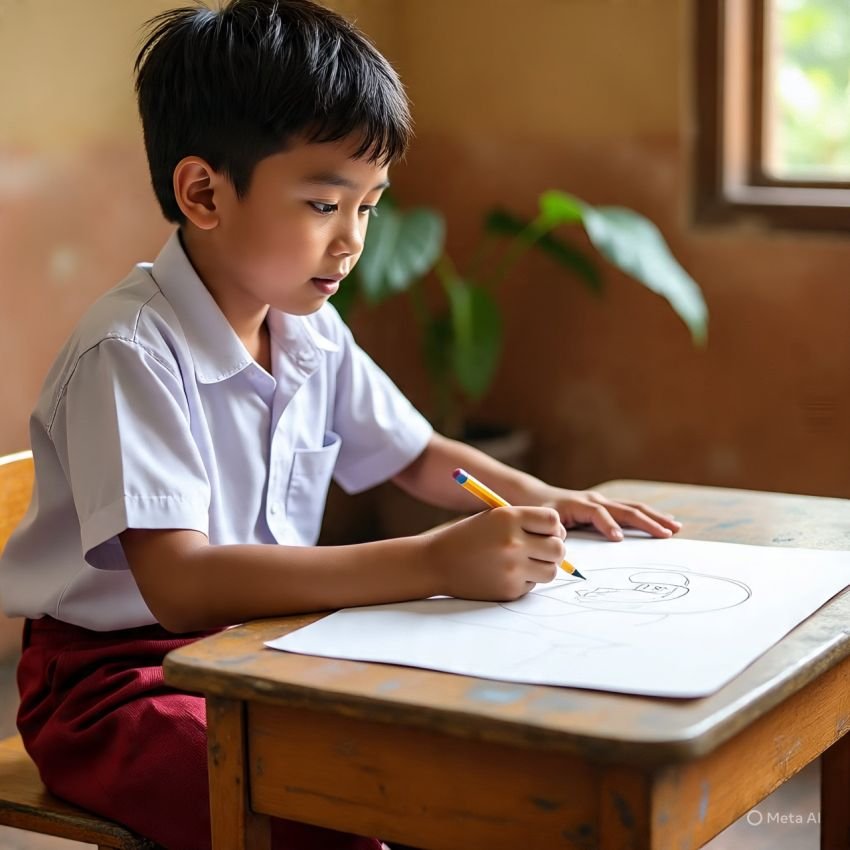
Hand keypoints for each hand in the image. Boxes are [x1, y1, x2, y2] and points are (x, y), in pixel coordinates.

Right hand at [425, 506, 566, 600]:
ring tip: (524, 562)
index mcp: (509, 518)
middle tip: (542, 550)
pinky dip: (525, 580)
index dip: (554, 527)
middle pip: (558, 548)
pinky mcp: (509, 590)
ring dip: (543, 567)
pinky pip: (533, 585)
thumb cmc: (468, 537)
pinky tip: (505, 574)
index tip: (548, 532)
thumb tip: (560, 538)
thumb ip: (526, 523)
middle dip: (555, 549)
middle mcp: (513, 542)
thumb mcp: (494, 518)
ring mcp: (512, 569)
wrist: (436, 562)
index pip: (553, 521)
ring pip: (551, 570)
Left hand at [536, 486, 681, 541]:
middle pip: (625, 509)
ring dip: (655, 517)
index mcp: (580, 505)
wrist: (539, 497)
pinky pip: (632, 510)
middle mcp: (595, 501)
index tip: (619, 539)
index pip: (598, 514)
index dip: (608, 526)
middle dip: (646, 522)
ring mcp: (604, 502)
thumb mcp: (542, 521)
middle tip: (666, 534)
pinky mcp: (608, 506)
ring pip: (634, 508)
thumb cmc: (540, 511)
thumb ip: (552, 530)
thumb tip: (562, 538)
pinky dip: (650, 515)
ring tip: (675, 527)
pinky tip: (665, 521)